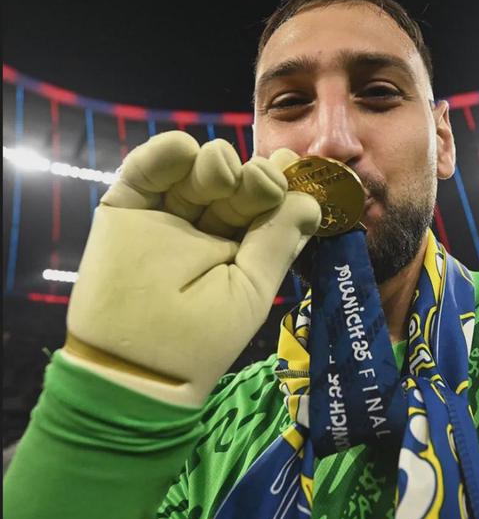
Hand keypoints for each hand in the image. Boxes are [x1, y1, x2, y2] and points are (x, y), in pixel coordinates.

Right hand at [63, 131, 320, 406]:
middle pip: (236, 180)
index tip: (293, 167)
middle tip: (261, 181)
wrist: (133, 365)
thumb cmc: (200, 340)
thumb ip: (278, 241)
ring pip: (197, 168)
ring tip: (222, 180)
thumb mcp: (251, 290)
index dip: (281, 183)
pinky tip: (186, 152)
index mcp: (240, 247)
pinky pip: (147, 168)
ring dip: (217, 162)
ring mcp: (167, 214)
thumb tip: (311, 201)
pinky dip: (168, 152)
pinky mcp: (127, 206)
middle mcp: (205, 227)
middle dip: (254, 175)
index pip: (265, 203)